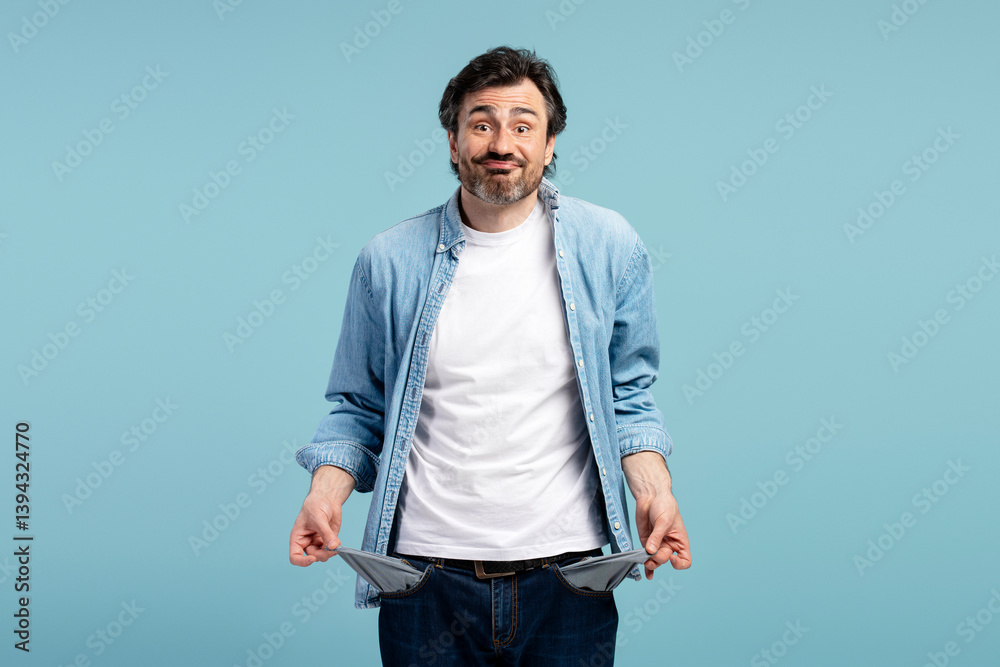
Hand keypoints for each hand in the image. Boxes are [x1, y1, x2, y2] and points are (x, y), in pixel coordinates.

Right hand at [288, 465, 355, 566]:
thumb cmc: (316, 505)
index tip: (312, 558)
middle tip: (331, 549)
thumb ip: (326, 533)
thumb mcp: (319, 519)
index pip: (295, 557)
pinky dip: (335, 548)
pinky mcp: (328, 539)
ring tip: (336, 545)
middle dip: (322, 555)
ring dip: (329, 553)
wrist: (327, 498)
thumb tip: (333, 546)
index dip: (302, 561)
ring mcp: (317, 542)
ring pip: (322, 555)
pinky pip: (331, 550)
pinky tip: (338, 543)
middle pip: (312, 557)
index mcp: (298, 538)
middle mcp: (307, 542)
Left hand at [621, 451, 691, 578]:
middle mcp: (669, 545)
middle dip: (658, 559)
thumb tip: (650, 551)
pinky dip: (646, 567)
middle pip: (666, 560)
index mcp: (680, 541)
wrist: (651, 496)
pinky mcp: (646, 542)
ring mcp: (657, 545)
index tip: (671, 557)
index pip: (685, 560)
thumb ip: (657, 536)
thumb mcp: (664, 521)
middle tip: (651, 552)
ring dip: (650, 563)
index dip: (679, 563)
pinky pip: (646, 557)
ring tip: (645, 560)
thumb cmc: (664, 506)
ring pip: (655, 561)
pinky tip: (646, 574)